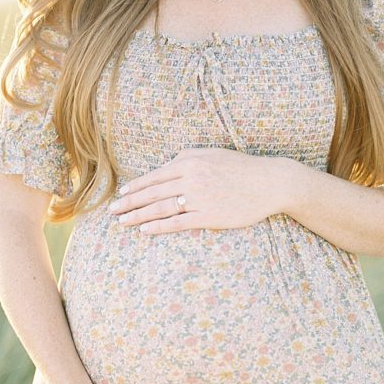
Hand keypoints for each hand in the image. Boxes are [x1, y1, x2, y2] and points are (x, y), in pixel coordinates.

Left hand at [108, 147, 289, 234]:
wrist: (270, 182)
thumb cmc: (241, 168)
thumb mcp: (212, 154)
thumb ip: (188, 159)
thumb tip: (166, 166)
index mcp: (190, 161)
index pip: (155, 176)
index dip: (135, 186)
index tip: (122, 193)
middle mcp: (191, 178)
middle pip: (152, 192)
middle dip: (129, 203)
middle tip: (112, 211)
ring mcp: (199, 198)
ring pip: (161, 208)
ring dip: (138, 216)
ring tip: (123, 222)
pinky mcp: (209, 216)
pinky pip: (178, 223)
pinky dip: (159, 227)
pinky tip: (145, 230)